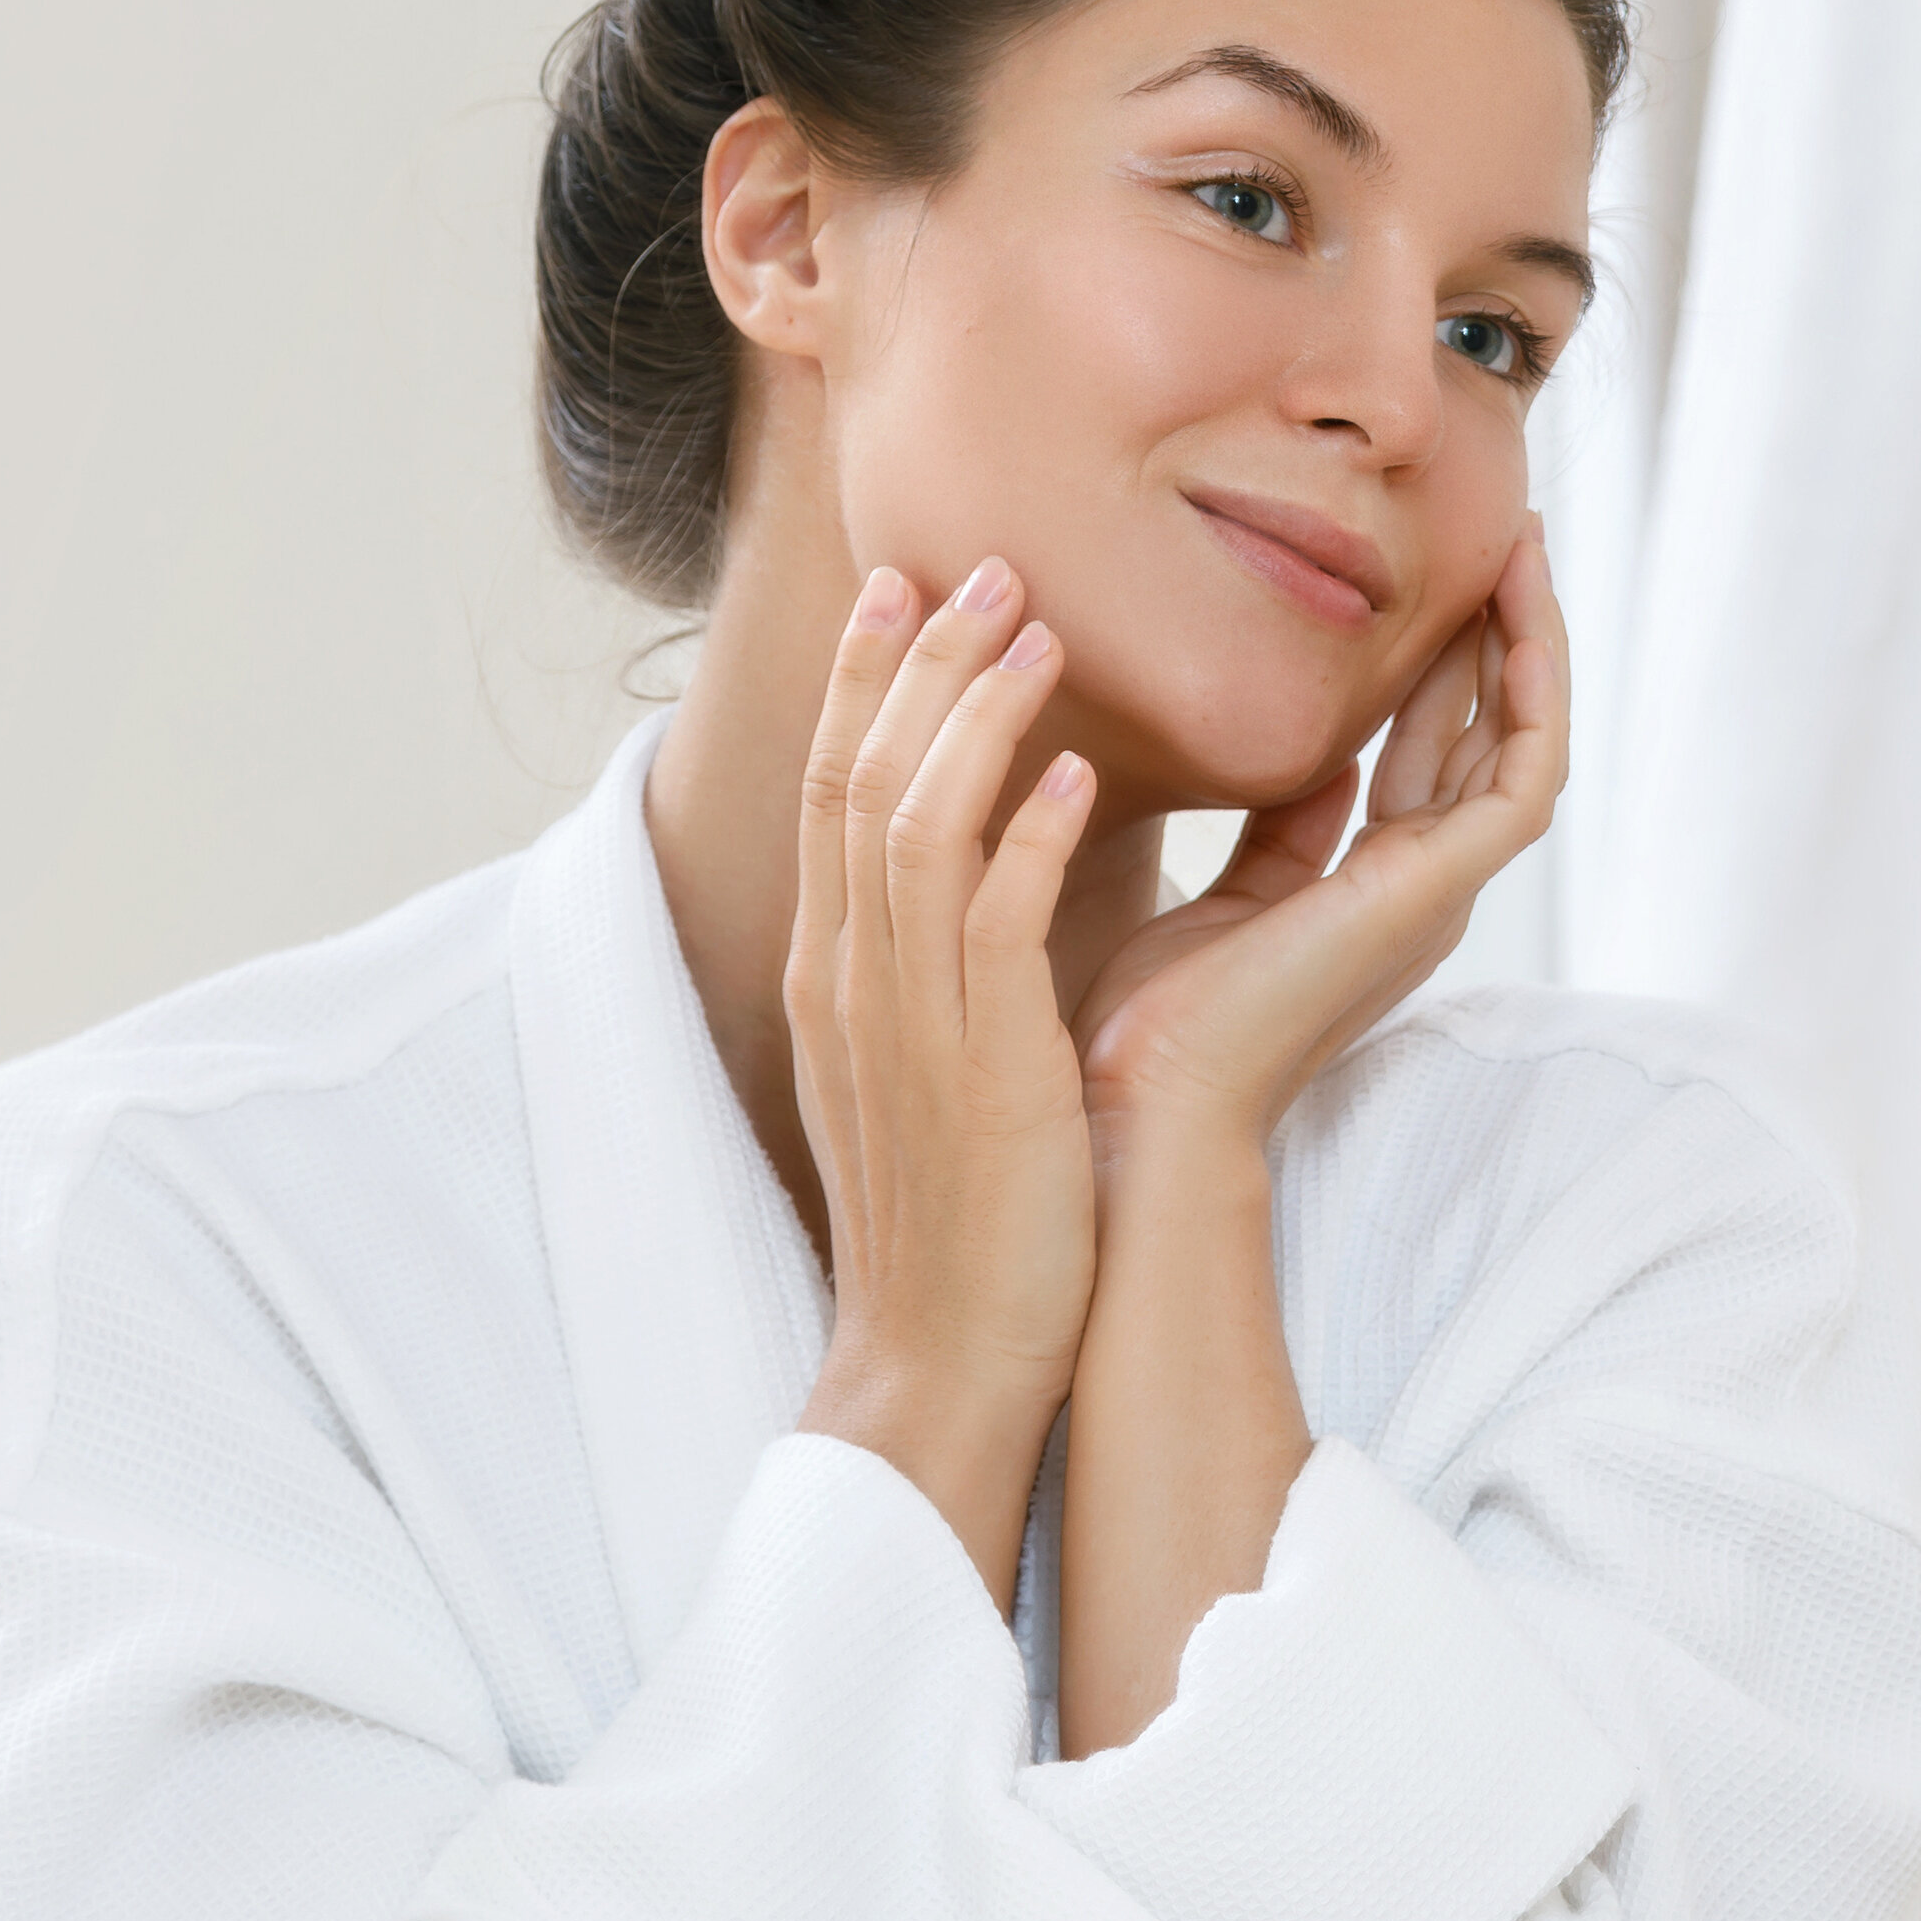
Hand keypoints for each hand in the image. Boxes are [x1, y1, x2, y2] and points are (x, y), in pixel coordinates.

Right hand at [786, 557, 1103, 1599]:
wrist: (938, 1356)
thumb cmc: (959, 1214)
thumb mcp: (935, 1060)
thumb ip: (949, 960)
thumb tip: (999, 866)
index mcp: (838, 974)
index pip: (836, 791)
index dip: (867, 683)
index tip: (904, 590)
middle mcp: (851, 979)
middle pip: (859, 779)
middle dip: (912, 663)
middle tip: (973, 563)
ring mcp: (904, 1019)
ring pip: (915, 826)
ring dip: (973, 718)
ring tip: (1034, 628)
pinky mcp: (978, 1064)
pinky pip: (993, 925)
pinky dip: (1031, 838)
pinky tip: (1084, 773)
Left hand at [1072, 526, 1572, 1162]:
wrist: (1139, 1101)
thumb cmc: (1153, 1023)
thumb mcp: (1227, 898)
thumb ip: (1283, 831)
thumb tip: (1319, 763)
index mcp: (1375, 894)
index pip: (1435, 757)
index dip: (1446, 669)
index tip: (1439, 586)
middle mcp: (1424, 891)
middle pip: (1489, 738)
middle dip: (1497, 636)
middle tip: (1504, 537)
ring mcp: (1441, 893)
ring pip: (1525, 746)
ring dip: (1533, 646)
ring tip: (1524, 550)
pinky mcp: (1439, 890)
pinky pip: (1526, 776)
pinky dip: (1535, 694)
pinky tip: (1518, 618)